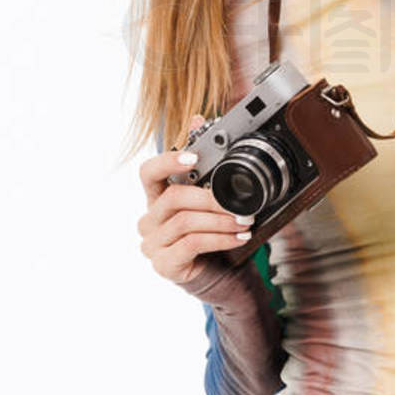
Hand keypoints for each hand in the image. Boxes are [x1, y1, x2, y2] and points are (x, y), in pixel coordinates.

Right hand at [137, 114, 257, 304]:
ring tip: (245, 222)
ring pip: (185, 222)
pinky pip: (192, 244)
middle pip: (174, 197)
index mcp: (157, 197)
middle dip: (211, 198)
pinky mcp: (164, 264)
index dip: (167, 161)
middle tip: (241, 204)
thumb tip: (198, 117)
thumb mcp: (212, 199)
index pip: (148, 172)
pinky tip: (238, 238)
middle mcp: (150, 219)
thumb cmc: (214, 234)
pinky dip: (220, 238)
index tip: (194, 158)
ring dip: (221, 220)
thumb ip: (204, 164)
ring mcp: (153, 244)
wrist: (224, 276)